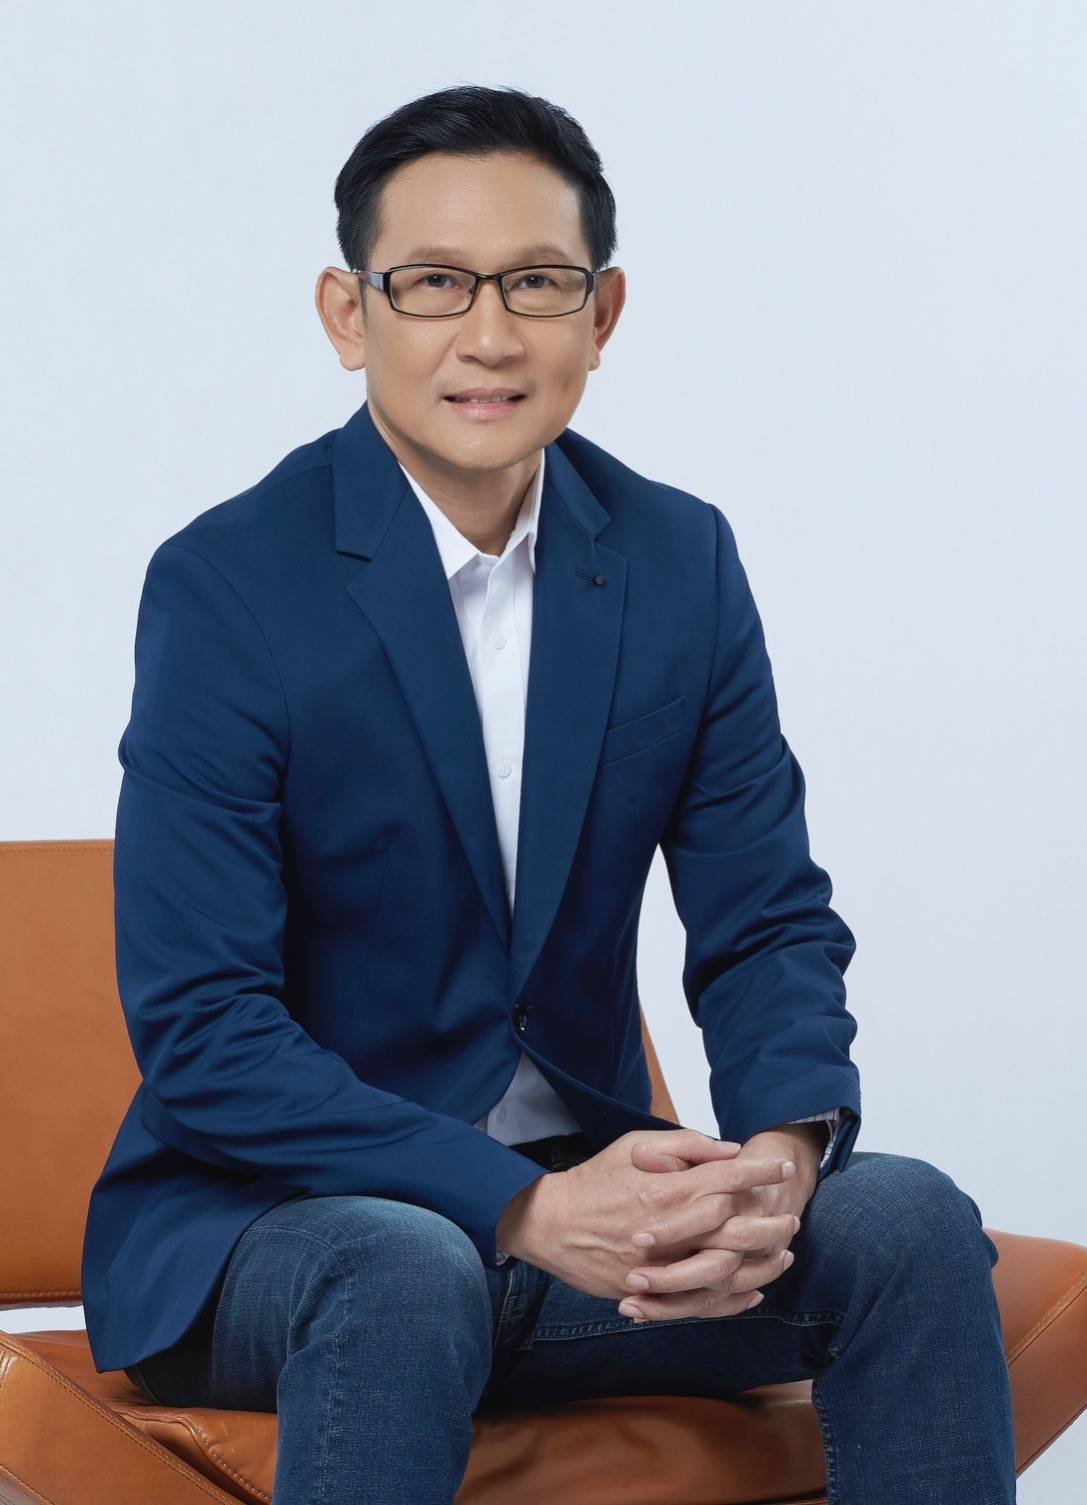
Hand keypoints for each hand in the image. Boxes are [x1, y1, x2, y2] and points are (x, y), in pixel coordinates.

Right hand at [507, 1129, 798, 1311]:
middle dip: (771, 1222)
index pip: (728, 1178)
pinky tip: (753, 1292)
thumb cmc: (596, 1178)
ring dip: (761, 1264)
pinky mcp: (651, 1292)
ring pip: (726, 1270)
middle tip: (792, 1217)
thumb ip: (683, 1145)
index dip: (760, 1171)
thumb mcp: (635, 1145)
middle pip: (737, 1229)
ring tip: (784, 1255)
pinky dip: (731, 1300)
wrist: (551, 1222)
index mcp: (668, 1189)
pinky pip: (701, 1303)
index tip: (783, 1166)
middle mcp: (670, 1229)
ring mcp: (661, 1265)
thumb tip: (727, 1148)